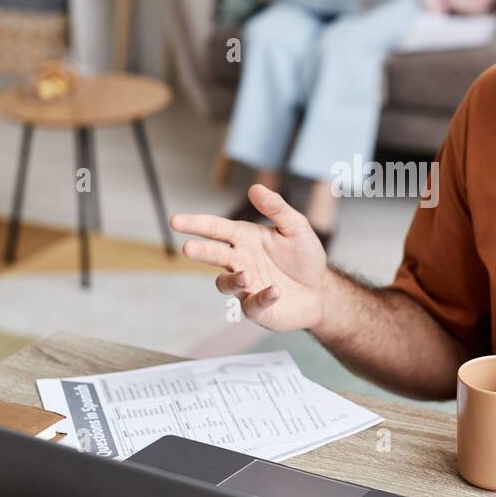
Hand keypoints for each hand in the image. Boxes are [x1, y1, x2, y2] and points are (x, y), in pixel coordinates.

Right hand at [169, 184, 328, 330]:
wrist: (320, 291)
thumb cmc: (305, 257)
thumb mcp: (296, 227)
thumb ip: (276, 208)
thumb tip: (255, 188)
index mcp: (245, 238)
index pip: (215, 229)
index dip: (196, 224)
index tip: (175, 221)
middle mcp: (240, 261)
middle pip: (213, 255)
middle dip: (200, 251)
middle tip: (189, 248)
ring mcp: (246, 286)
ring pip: (226, 284)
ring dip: (233, 280)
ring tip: (246, 276)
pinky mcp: (257, 308)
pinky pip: (252, 305)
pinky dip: (261, 298)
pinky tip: (274, 291)